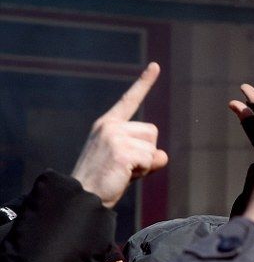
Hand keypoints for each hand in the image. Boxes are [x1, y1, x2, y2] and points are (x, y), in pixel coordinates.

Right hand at [71, 63, 167, 207]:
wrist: (83, 196)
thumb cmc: (105, 181)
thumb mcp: (128, 163)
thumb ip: (147, 157)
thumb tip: (163, 156)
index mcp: (108, 124)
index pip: (130, 100)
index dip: (144, 83)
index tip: (155, 65)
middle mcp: (109, 126)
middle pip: (152, 132)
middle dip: (146, 152)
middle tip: (125, 167)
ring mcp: (113, 136)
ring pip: (152, 147)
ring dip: (145, 164)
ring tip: (123, 171)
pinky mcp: (119, 150)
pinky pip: (150, 159)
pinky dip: (143, 171)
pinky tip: (123, 175)